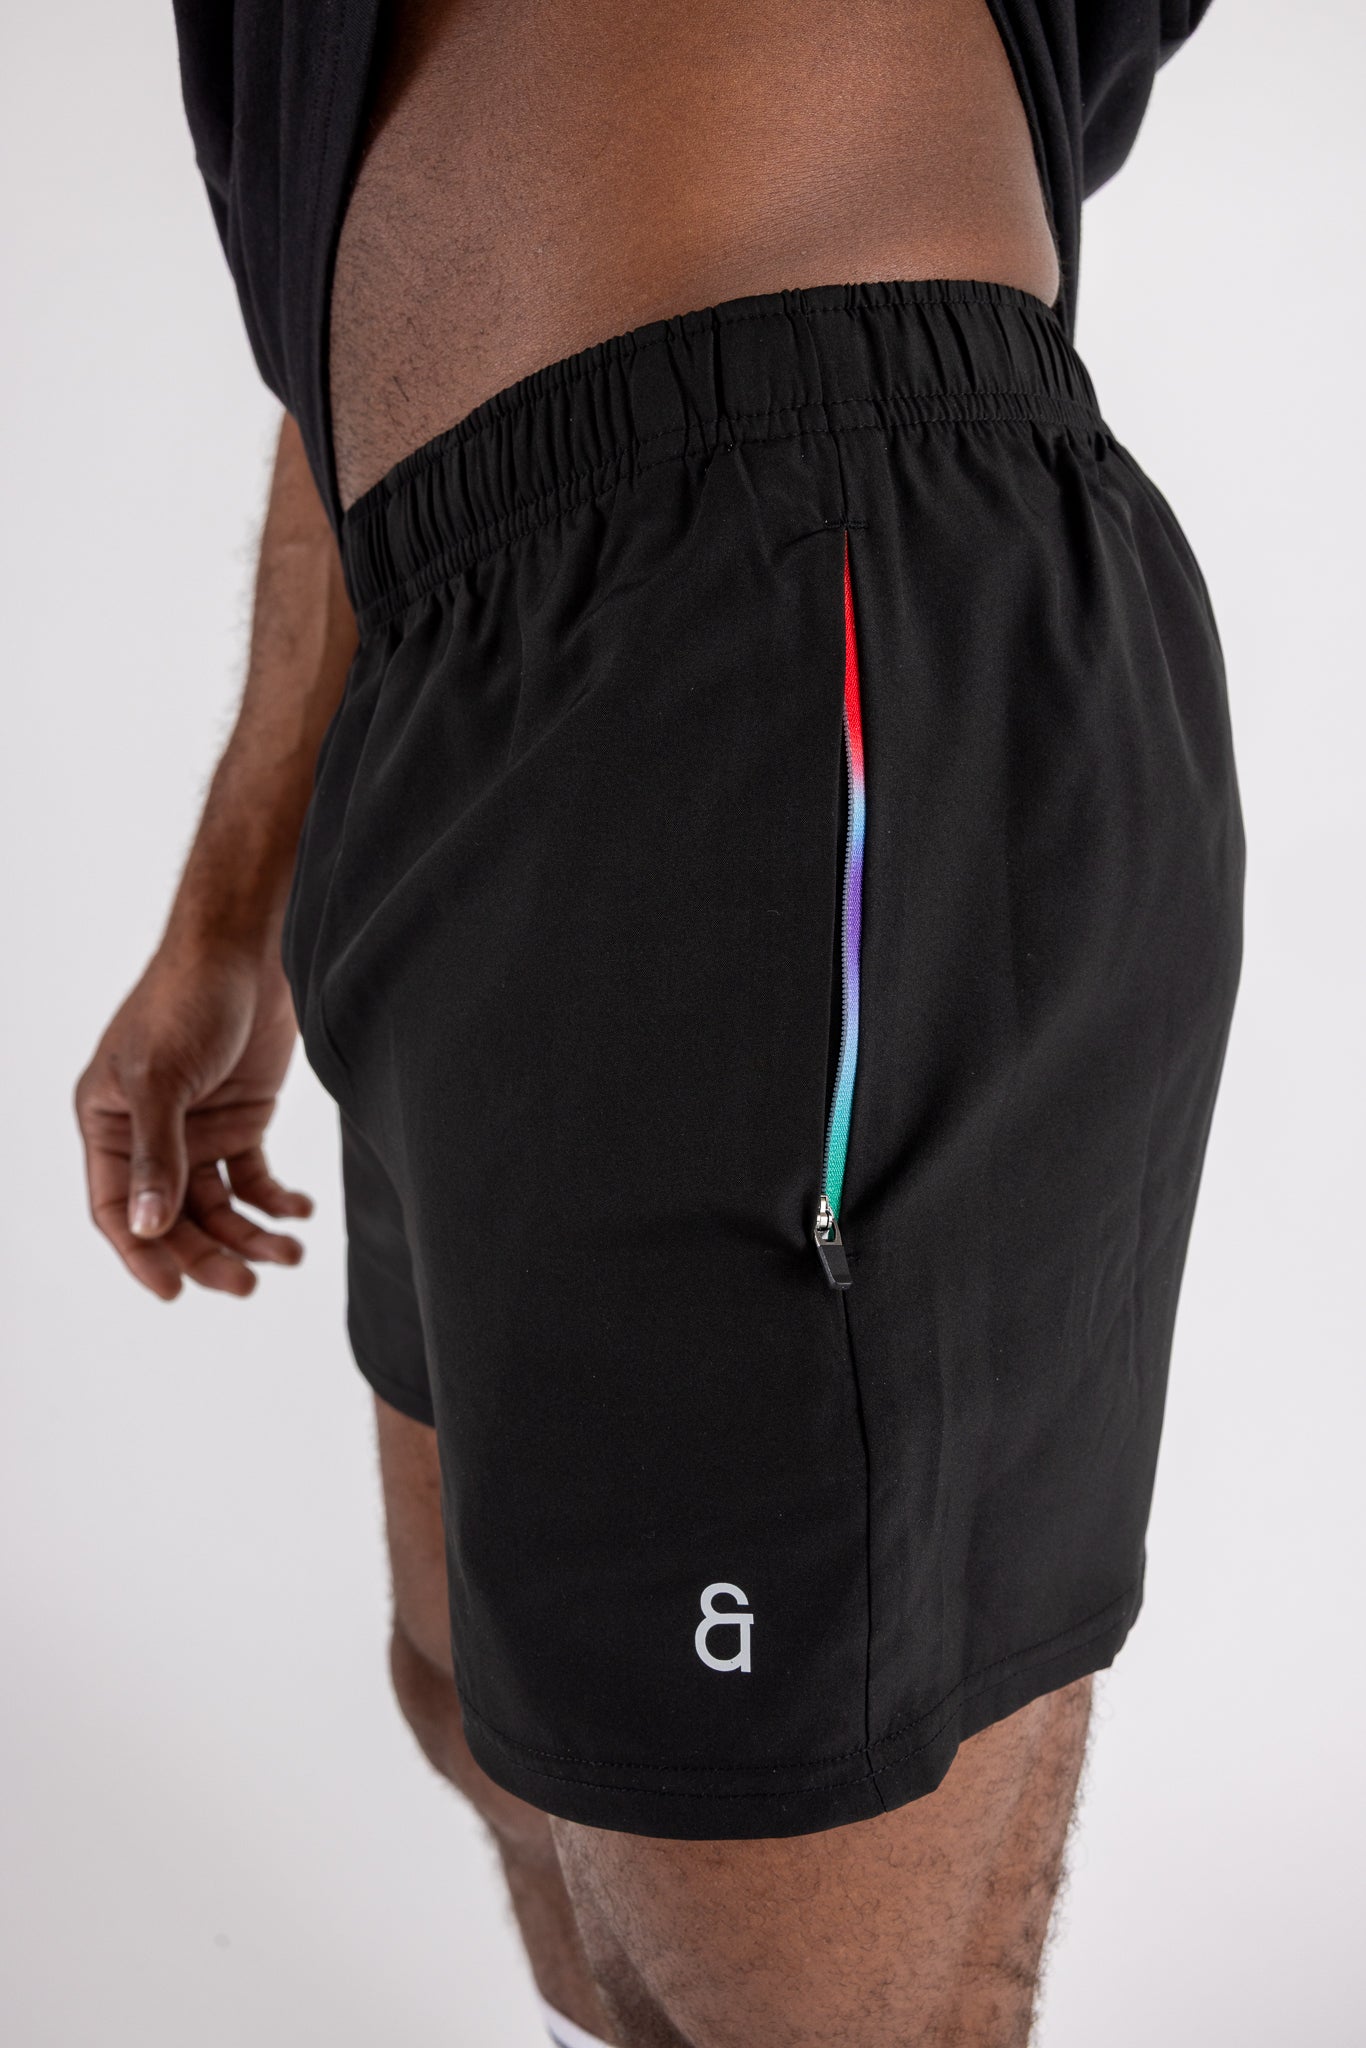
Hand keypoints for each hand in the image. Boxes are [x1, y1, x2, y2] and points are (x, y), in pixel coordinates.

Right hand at [75, 942, 313, 1299]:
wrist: (249, 948)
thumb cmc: (187, 1001)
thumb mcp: (162, 1080)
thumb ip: (159, 1156)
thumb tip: (147, 1228)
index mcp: (109, 1124)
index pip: (117, 1208)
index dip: (142, 1254)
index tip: (175, 1291)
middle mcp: (149, 1135)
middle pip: (173, 1217)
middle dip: (208, 1253)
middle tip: (247, 1285)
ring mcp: (197, 1129)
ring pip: (218, 1206)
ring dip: (250, 1235)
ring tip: (290, 1254)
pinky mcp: (242, 1119)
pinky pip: (255, 1179)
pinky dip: (277, 1201)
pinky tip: (301, 1213)